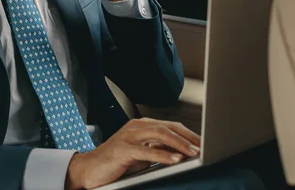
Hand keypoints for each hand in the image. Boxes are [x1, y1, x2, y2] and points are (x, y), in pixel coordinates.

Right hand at [64, 118, 200, 189]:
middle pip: (168, 127)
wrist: (89, 169)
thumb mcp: (141, 154)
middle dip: (188, 137)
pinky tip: (175, 159)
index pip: (171, 126)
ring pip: (159, 134)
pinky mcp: (123, 149)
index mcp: (142, 125)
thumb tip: (182, 153)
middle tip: (204, 147)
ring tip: (194, 152)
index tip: (204, 143)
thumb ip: (158, 150)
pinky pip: (146, 150)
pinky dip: (162, 155)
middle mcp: (136, 126)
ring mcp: (128, 136)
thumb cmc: (116, 163)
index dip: (189, 133)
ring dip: (179, 143)